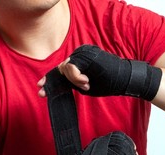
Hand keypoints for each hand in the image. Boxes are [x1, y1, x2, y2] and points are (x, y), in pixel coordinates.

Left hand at [38, 44, 161, 100]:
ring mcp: (82, 53)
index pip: (61, 70)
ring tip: (88, 84)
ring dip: (75, 80)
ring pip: (66, 70)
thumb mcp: (85, 86)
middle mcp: (79, 55)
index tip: (40, 88)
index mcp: (79, 62)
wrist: (123, 79)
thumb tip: (59, 86)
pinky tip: (87, 81)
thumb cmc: (107, 83)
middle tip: (50, 90)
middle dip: (55, 82)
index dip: (49, 79)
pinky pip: (72, 68)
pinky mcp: (85, 55)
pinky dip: (77, 77)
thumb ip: (73, 83)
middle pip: (61, 70)